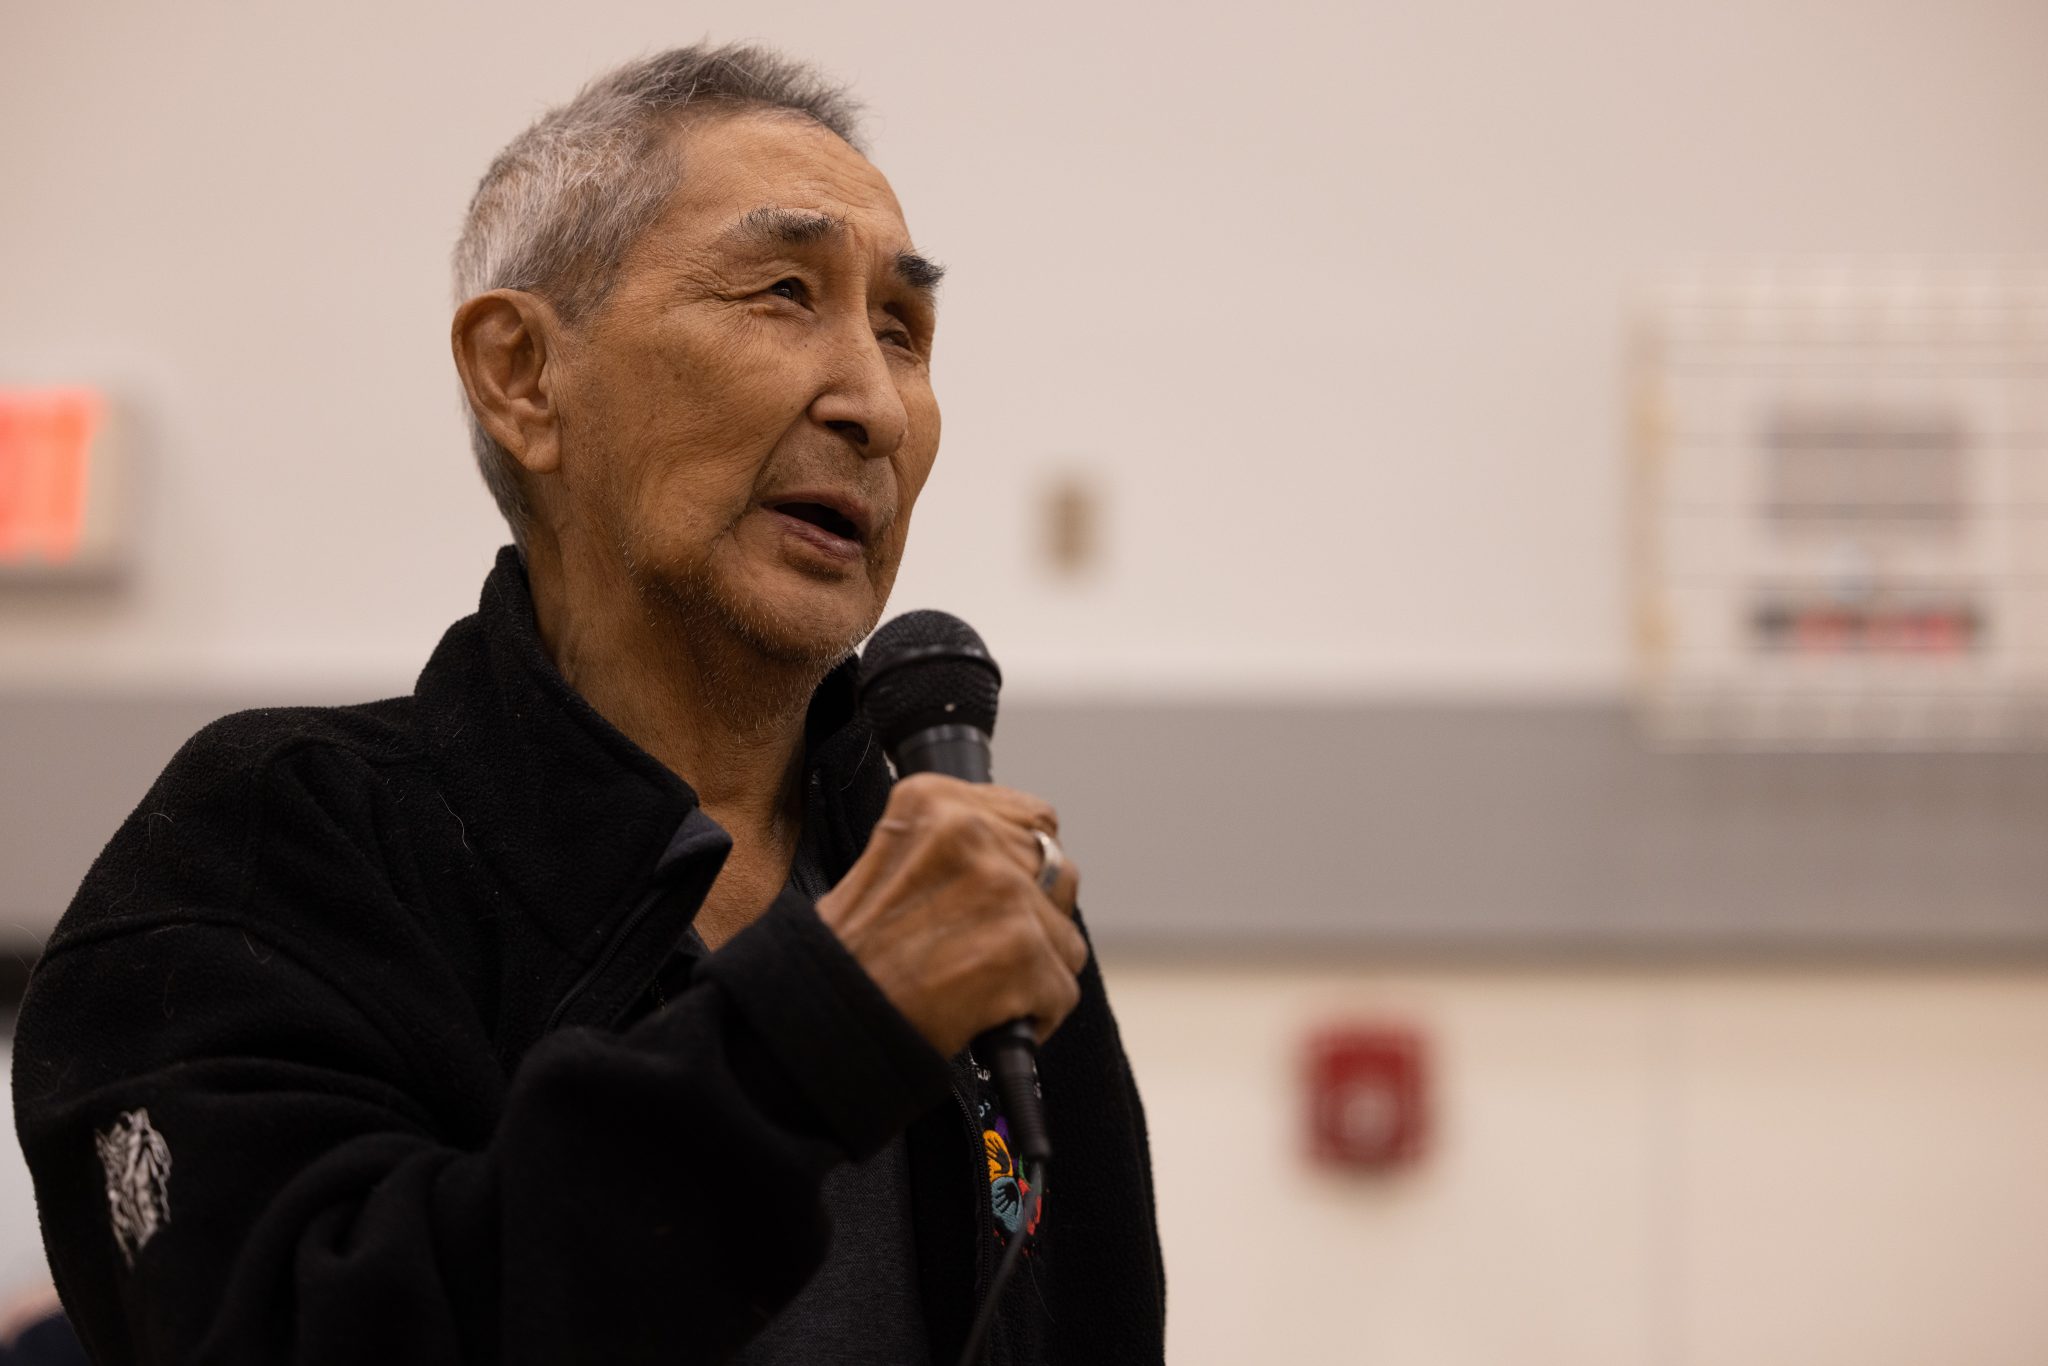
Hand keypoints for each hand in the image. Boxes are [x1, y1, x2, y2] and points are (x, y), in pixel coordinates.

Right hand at [815, 772, 1086, 1057]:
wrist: (825, 1014)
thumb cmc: (854, 952)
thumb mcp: (894, 856)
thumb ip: (960, 843)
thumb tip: (1033, 851)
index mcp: (933, 800)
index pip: (1035, 817)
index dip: (1022, 867)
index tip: (995, 897)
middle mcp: (969, 832)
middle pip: (1059, 873)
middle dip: (1034, 918)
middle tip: (980, 948)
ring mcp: (1000, 889)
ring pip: (1064, 936)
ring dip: (1034, 969)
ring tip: (976, 984)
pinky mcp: (1020, 948)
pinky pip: (1063, 989)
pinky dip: (1035, 1016)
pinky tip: (987, 1016)